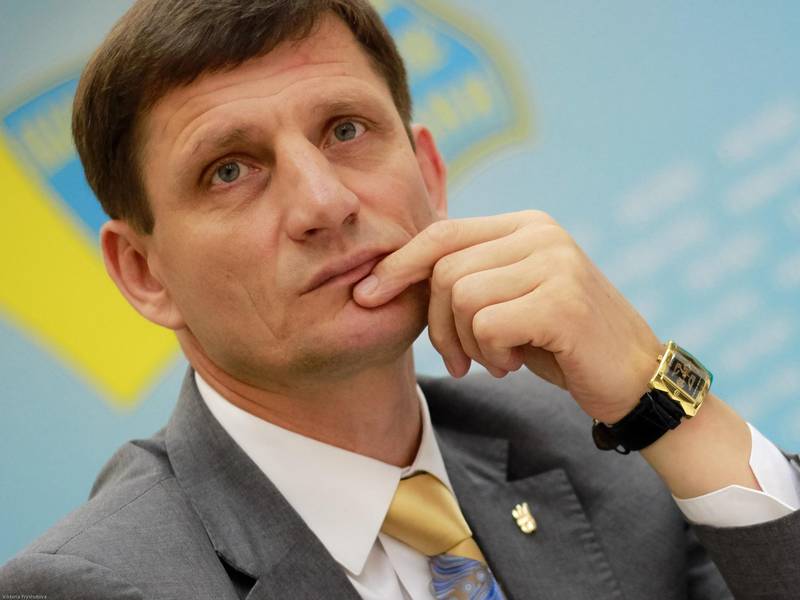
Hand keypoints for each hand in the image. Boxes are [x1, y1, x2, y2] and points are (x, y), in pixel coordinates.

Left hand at [353, 210, 663, 423]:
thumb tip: (389, 273)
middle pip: (444, 271)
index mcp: (524, 225)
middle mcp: (540, 233)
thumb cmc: (559, 343)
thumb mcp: (509, 298)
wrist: (630, 379)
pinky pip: (487, 325)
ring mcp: (556, 262)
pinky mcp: (562, 301)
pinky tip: (515, 364)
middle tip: (460, 358)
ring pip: (461, 297)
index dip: (398, 265)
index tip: (366, 295)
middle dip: (437, 325)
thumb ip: (467, 275)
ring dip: (467, 343)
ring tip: (496, 359)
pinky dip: (490, 355)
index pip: (441, 233)